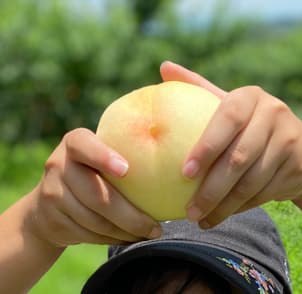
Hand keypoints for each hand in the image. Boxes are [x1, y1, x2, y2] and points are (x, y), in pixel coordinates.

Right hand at [26, 128, 161, 247]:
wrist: (48, 203)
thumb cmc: (91, 170)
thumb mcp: (98, 154)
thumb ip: (122, 151)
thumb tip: (173, 161)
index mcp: (74, 143)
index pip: (85, 146)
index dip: (104, 157)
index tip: (126, 170)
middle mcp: (59, 165)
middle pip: (96, 194)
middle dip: (130, 215)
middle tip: (156, 227)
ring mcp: (52, 193)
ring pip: (94, 220)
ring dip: (125, 231)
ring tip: (149, 234)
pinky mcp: (52, 220)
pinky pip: (88, 234)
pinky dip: (112, 239)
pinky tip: (129, 238)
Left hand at [160, 61, 301, 227]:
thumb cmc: (251, 126)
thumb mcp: (230, 106)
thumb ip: (198, 87)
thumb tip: (164, 66)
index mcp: (250, 96)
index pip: (227, 118)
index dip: (206, 146)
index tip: (184, 172)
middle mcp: (273, 112)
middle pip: (239, 157)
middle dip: (211, 188)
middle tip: (188, 209)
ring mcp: (290, 137)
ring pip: (251, 180)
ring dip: (223, 204)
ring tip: (200, 219)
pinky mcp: (300, 163)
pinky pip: (263, 192)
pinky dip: (239, 207)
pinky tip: (220, 216)